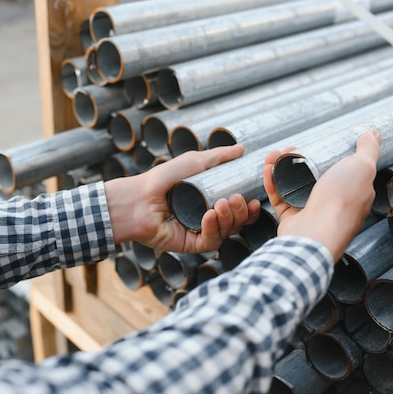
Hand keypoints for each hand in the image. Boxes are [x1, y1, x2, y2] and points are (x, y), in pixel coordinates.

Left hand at [105, 145, 260, 253]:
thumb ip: (218, 156)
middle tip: (237, 199)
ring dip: (229, 218)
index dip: (248, 206)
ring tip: (223, 204)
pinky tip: (209, 215)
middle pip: (235, 222)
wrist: (137, 198)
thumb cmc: (161, 179)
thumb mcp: (193, 162)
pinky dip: (213, 228)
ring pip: (226, 232)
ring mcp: (198, 232)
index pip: (236, 208)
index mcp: (209, 202)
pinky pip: (210, 241)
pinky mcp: (190, 244)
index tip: (255, 198)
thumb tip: (242, 149)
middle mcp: (206, 219)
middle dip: (241, 212)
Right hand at [263, 130, 380, 259]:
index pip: (340, 169)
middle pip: (313, 175)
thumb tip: (374, 133)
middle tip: (289, 148)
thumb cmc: (341, 202)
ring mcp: (311, 211)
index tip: (313, 142)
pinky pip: (279, 197)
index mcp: (352, 192)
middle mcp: (332, 203)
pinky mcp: (291, 218)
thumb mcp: (361, 168)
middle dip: (298, 158)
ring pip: (294, 185)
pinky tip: (267, 169)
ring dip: (281, 167)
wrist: (316, 234)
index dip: (325, 154)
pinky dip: (272, 182)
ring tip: (273, 155)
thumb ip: (368, 150)